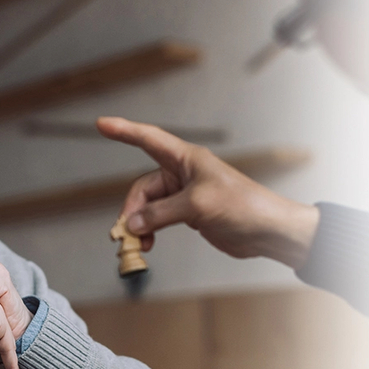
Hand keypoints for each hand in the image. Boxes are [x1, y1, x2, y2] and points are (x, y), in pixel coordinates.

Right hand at [96, 117, 318, 269]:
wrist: (267, 230)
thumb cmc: (242, 206)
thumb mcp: (198, 206)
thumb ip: (161, 213)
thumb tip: (133, 225)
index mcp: (186, 159)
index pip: (148, 139)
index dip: (124, 131)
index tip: (101, 124)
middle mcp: (182, 173)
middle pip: (142, 188)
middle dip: (132, 210)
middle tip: (126, 235)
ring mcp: (184, 195)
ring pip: (148, 207)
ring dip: (140, 226)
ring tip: (138, 245)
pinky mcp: (188, 214)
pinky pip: (159, 219)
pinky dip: (150, 232)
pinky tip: (149, 245)